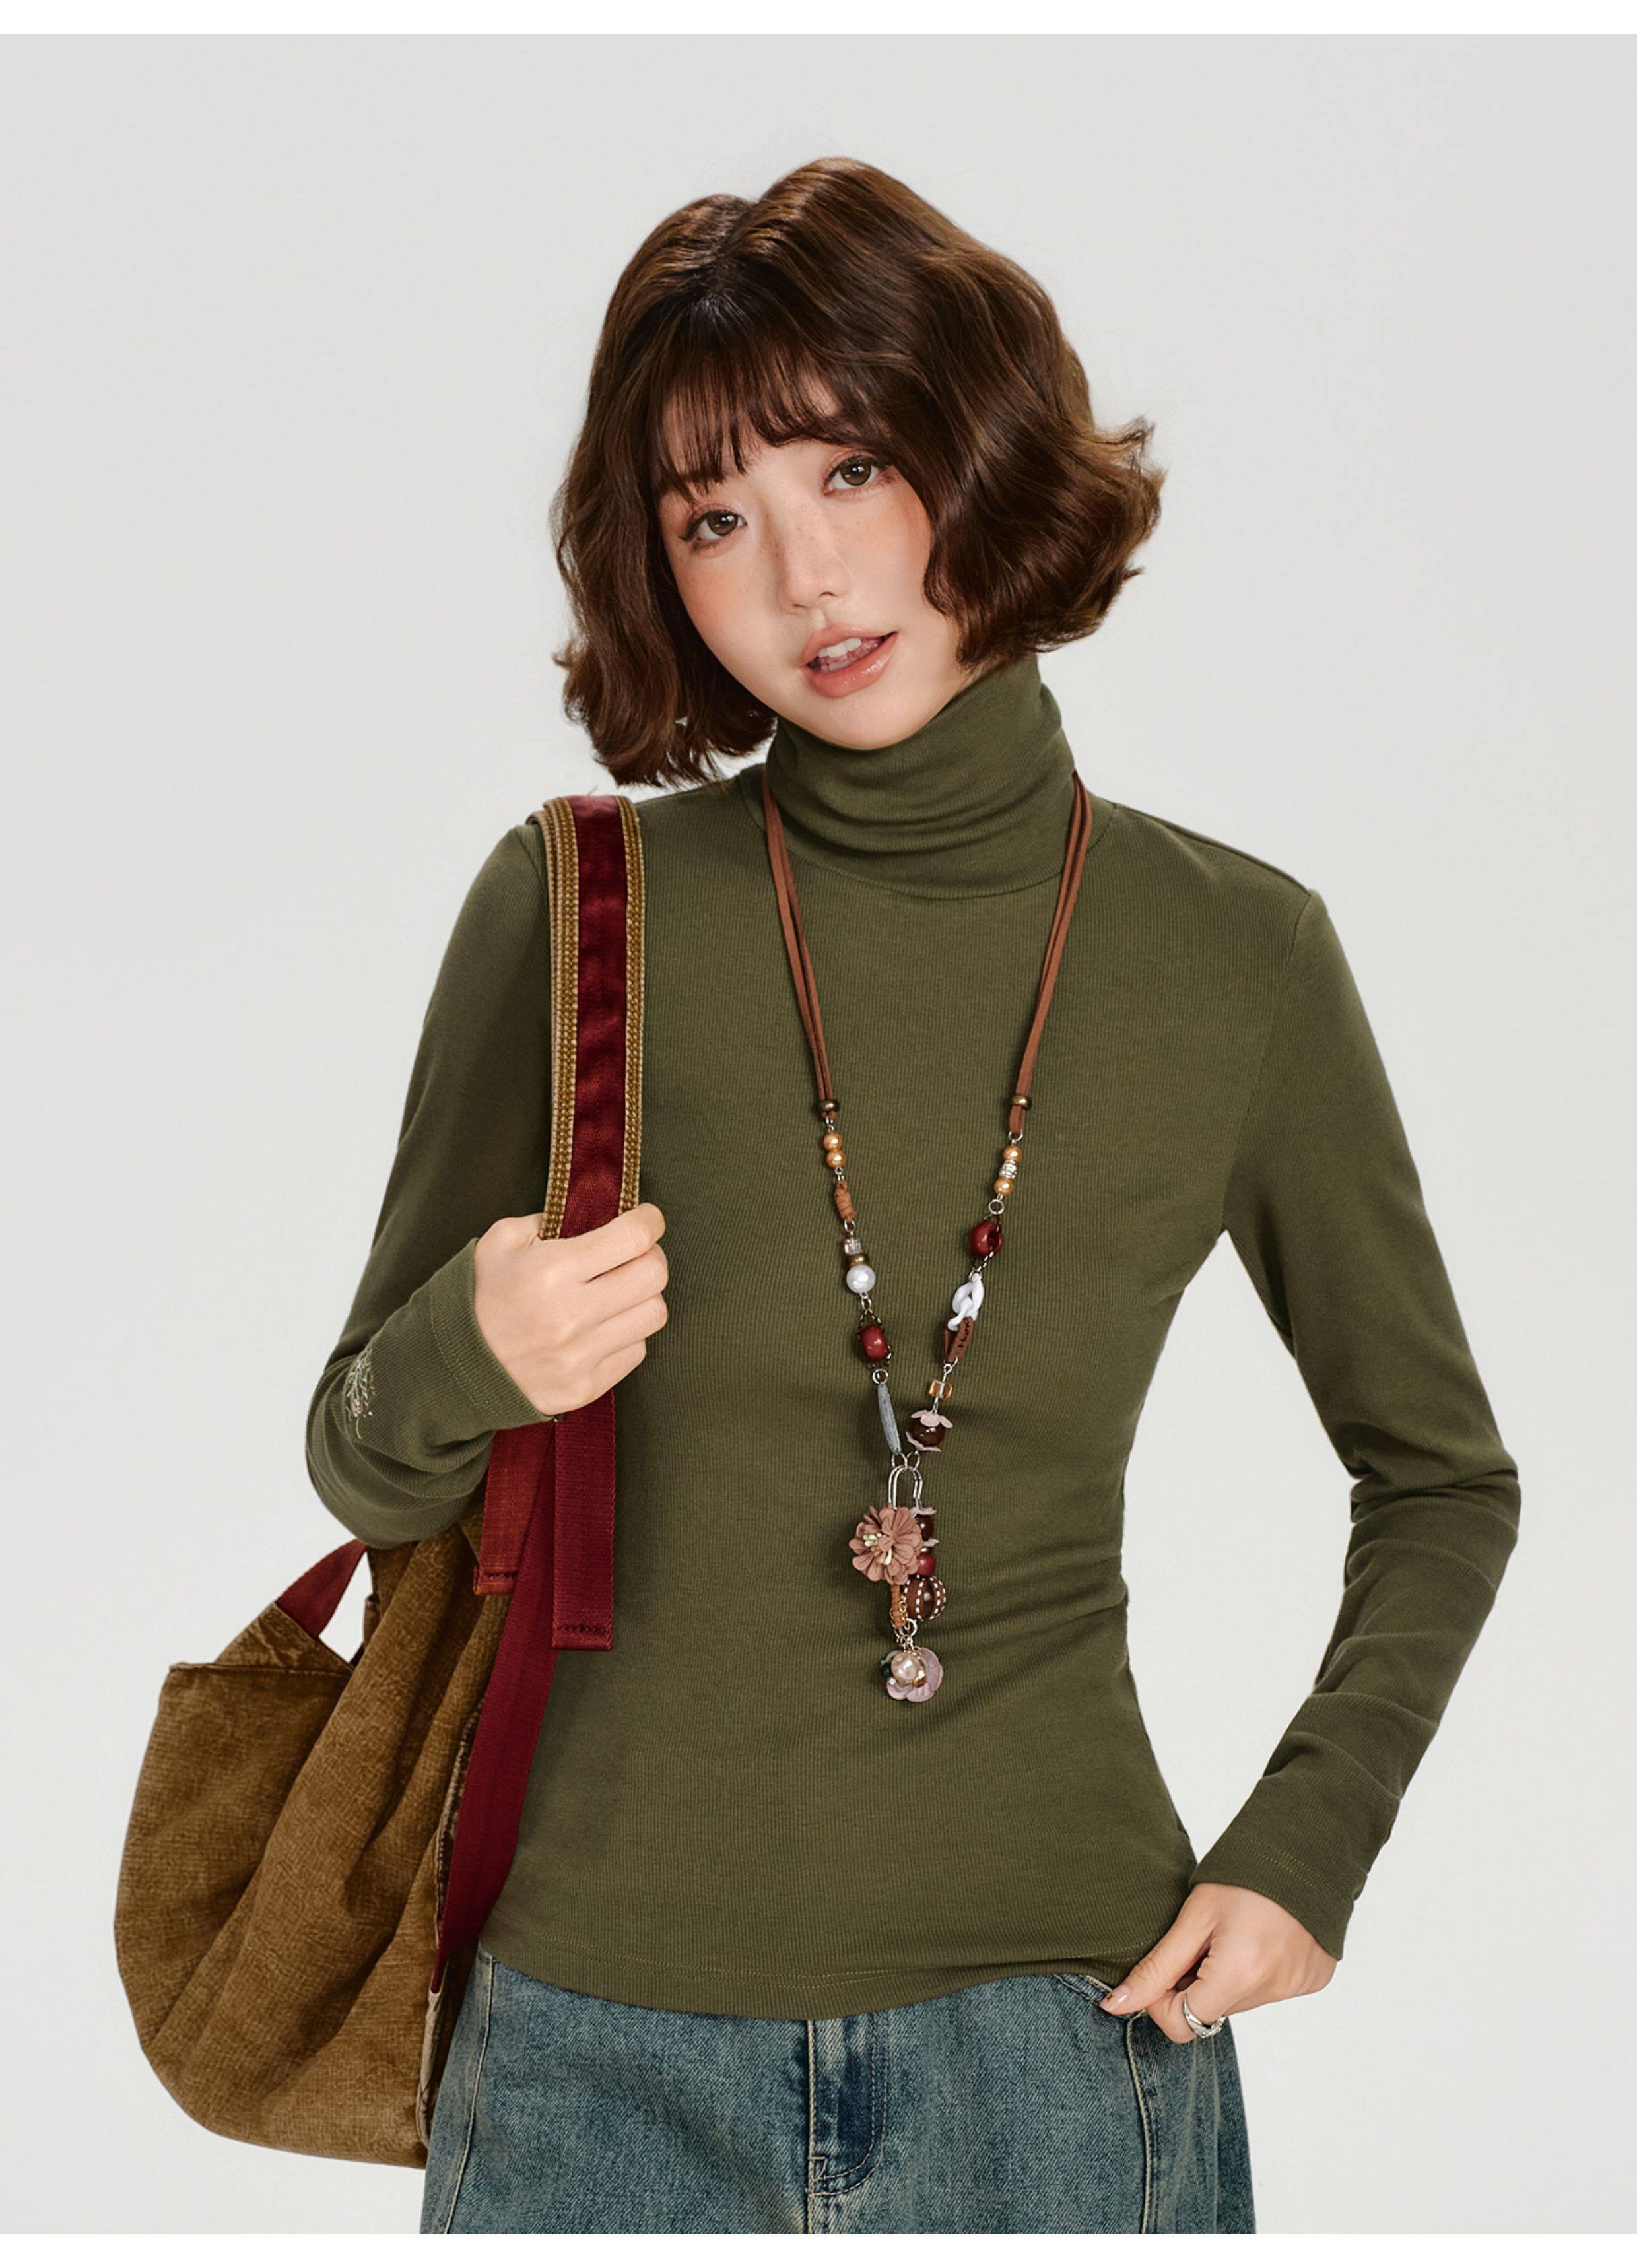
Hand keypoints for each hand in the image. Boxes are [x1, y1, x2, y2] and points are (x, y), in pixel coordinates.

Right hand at [472, 1201, 668, 1417]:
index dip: (649, 1221)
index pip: (633, 1238)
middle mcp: (571, 1315)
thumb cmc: (479, 1297)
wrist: (450, 1367)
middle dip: (650, 1257)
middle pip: (654, 1275)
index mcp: (552, 1270)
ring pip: (653, 1315)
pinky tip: (601, 1327)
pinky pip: (635, 1351)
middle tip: (634, 1256)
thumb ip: (549, 1219)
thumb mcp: (501, 1242)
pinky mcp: (585, 1387)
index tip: (647, 1219)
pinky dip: (626, 1334)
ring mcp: (580, 1356)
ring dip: (642, 1298)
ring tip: (618, 1293)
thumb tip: (593, 1213)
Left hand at [1097, 1883, 1336, 2041]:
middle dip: (1194, 1985)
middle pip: (1213, 2013)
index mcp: (1239, 1974)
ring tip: (1231, 1934)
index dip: (1161, 2002)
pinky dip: (1255, 1972)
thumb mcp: (1192, 1918)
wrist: (1301, 1848)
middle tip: (1199, 1942)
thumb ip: (1155, 1968)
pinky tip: (1258, 1937)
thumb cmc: (1242, 1875)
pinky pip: (1269, 1991)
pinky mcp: (1313, 1979)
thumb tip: (1116, 2005)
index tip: (1162, 1969)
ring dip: (1224, 1979)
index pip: (1184, 2025)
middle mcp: (1273, 1990)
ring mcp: (1297, 1987)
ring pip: (1239, 2002)